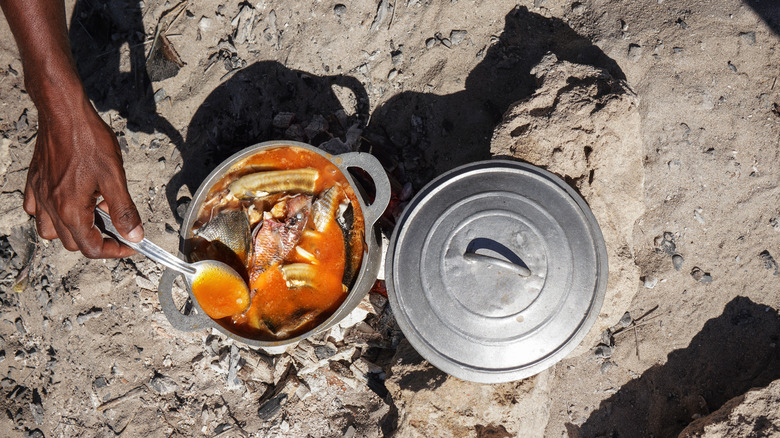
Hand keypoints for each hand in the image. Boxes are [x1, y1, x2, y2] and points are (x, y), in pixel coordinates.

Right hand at [24, 94, 143, 257]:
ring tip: (94, 215)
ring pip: (51, 231)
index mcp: (70, 209)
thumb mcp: (115, 177)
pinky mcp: (35, 183)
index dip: (115, 251)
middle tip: (118, 229)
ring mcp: (40, 195)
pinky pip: (37, 210)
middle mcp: (51, 207)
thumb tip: (134, 235)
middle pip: (73, 243)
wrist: (64, 113)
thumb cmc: (88, 140)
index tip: (130, 245)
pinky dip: (51, 215)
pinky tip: (68, 203)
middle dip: (97, 242)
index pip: (91, 248)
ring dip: (73, 231)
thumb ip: (124, 210)